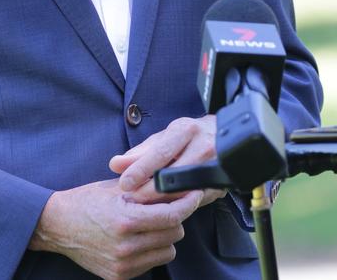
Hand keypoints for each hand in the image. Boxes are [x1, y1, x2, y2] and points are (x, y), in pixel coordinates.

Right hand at [28, 177, 203, 279]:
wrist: (59, 225)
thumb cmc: (88, 201)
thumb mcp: (118, 188)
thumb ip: (149, 189)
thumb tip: (178, 184)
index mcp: (126, 220)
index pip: (172, 216)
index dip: (188, 203)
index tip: (195, 194)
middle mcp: (126, 246)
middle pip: (174, 234)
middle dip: (174, 218)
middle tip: (163, 207)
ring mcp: (123, 265)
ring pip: (167, 252)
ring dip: (164, 237)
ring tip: (149, 224)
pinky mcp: (119, 277)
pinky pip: (151, 264)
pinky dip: (151, 250)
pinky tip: (138, 238)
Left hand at [109, 116, 225, 206]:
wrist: (220, 134)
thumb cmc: (187, 136)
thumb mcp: (163, 137)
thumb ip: (139, 152)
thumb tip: (115, 164)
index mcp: (185, 130)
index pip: (160, 153)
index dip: (140, 170)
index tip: (124, 183)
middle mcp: (203, 145)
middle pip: (172, 176)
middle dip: (148, 191)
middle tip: (131, 200)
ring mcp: (215, 165)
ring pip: (183, 191)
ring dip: (161, 201)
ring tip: (143, 206)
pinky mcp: (221, 183)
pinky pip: (195, 201)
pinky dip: (177, 205)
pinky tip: (164, 208)